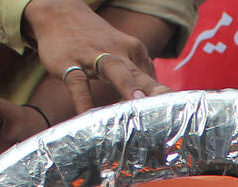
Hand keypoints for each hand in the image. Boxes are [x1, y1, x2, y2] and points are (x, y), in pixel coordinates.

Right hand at [23, 0, 169, 113]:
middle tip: (170, 111)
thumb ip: (141, 76)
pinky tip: (88, 116)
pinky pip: (78, 83)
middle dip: (155, 93)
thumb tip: (160, 101)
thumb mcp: (122, 54)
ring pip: (114, 70)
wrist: (58, 13)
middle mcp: (118, 53)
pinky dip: (83, 100)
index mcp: (134, 52)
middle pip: (140, 74)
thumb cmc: (95, 41)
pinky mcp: (70, 63)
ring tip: (138, 103)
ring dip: (127, 86)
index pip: (153, 79)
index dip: (165, 101)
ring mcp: (93, 57)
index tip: (178, 122)